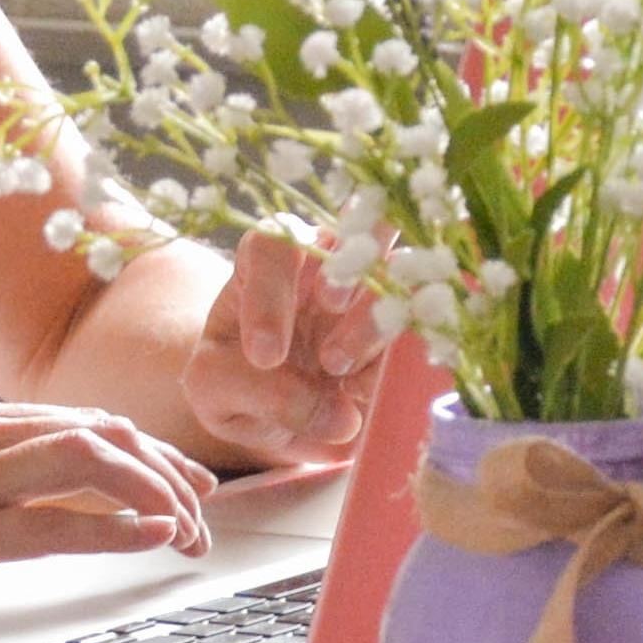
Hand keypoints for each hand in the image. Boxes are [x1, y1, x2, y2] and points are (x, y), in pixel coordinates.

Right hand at [0, 398, 219, 625]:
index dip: (148, 451)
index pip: (83, 422)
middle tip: (205, 511)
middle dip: (167, 469)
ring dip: (155, 496)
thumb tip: (41, 498)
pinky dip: (112, 529)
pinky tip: (151, 539)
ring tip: (189, 532)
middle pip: (102, 433)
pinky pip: (50, 525)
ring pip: (90, 463)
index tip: (185, 483)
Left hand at [185, 226, 395, 472]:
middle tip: (330, 311)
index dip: (271, 292)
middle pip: (363, 223)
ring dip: (375, 321)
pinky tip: (362, 392)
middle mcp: (329, 265)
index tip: (263, 357)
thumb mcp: (215, 390)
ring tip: (337, 369)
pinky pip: (428, 332)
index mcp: (267, 264)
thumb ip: (260, 394)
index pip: (273, 245)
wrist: (271, 419)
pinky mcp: (407, 333)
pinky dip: (402, 363)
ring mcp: (377, 295)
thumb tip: (339, 415)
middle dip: (354, 264)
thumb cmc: (233, 386)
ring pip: (403, 276)